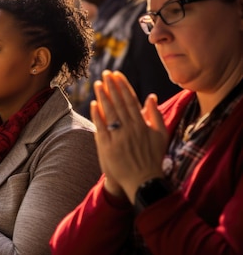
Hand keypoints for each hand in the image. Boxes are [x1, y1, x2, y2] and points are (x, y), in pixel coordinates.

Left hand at [90, 71, 168, 202]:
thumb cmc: (153, 158)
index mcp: (143, 124)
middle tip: (105, 74)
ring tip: (98, 84)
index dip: (123, 86)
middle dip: (112, 87)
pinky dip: (98, 115)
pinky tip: (93, 104)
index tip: (117, 74)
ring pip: (110, 113)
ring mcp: (119, 138)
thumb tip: (151, 96)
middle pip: (119, 103)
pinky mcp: (108, 147)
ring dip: (103, 97)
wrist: (144, 181)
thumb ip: (155, 115)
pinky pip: (102, 128)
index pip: (131, 100)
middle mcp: (131, 129)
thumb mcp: (161, 135)